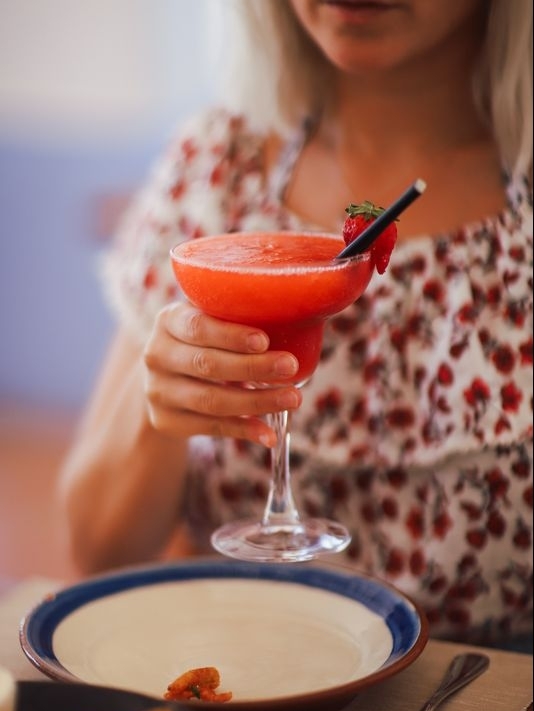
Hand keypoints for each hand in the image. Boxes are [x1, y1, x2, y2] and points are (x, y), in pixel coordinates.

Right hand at [143, 302, 301, 446]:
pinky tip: (269, 434)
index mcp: (169, 321)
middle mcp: (157, 354)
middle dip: (253, 368)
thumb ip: (235, 318)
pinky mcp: (167, 421)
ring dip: (257, 402)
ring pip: (211, 400)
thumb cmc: (204, 342)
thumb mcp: (209, 321)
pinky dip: (244, 430)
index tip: (264, 340)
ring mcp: (159, 391)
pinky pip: (211, 426)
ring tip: (292, 399)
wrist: (166, 380)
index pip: (198, 327)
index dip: (231, 335)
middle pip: (207, 365)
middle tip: (290, 367)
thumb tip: (294, 321)